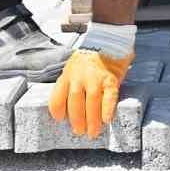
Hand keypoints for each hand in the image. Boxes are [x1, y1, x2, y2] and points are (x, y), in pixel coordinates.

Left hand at [48, 22, 135, 137]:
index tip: (61, 120)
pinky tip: (107, 119)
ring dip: (92, 120)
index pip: (57, 97)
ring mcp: (95, 78)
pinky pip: (109, 97)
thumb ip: (71, 82)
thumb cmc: (92, 56)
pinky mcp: (111, 79)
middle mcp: (79, 76)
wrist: (109, 38)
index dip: (58, 111)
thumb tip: (71, 104)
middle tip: (80, 131)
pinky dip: (107, 109)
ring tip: (93, 132)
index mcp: (67, 74)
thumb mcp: (74, 66)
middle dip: (77, 120)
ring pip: (91, 103)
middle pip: (75, 102)